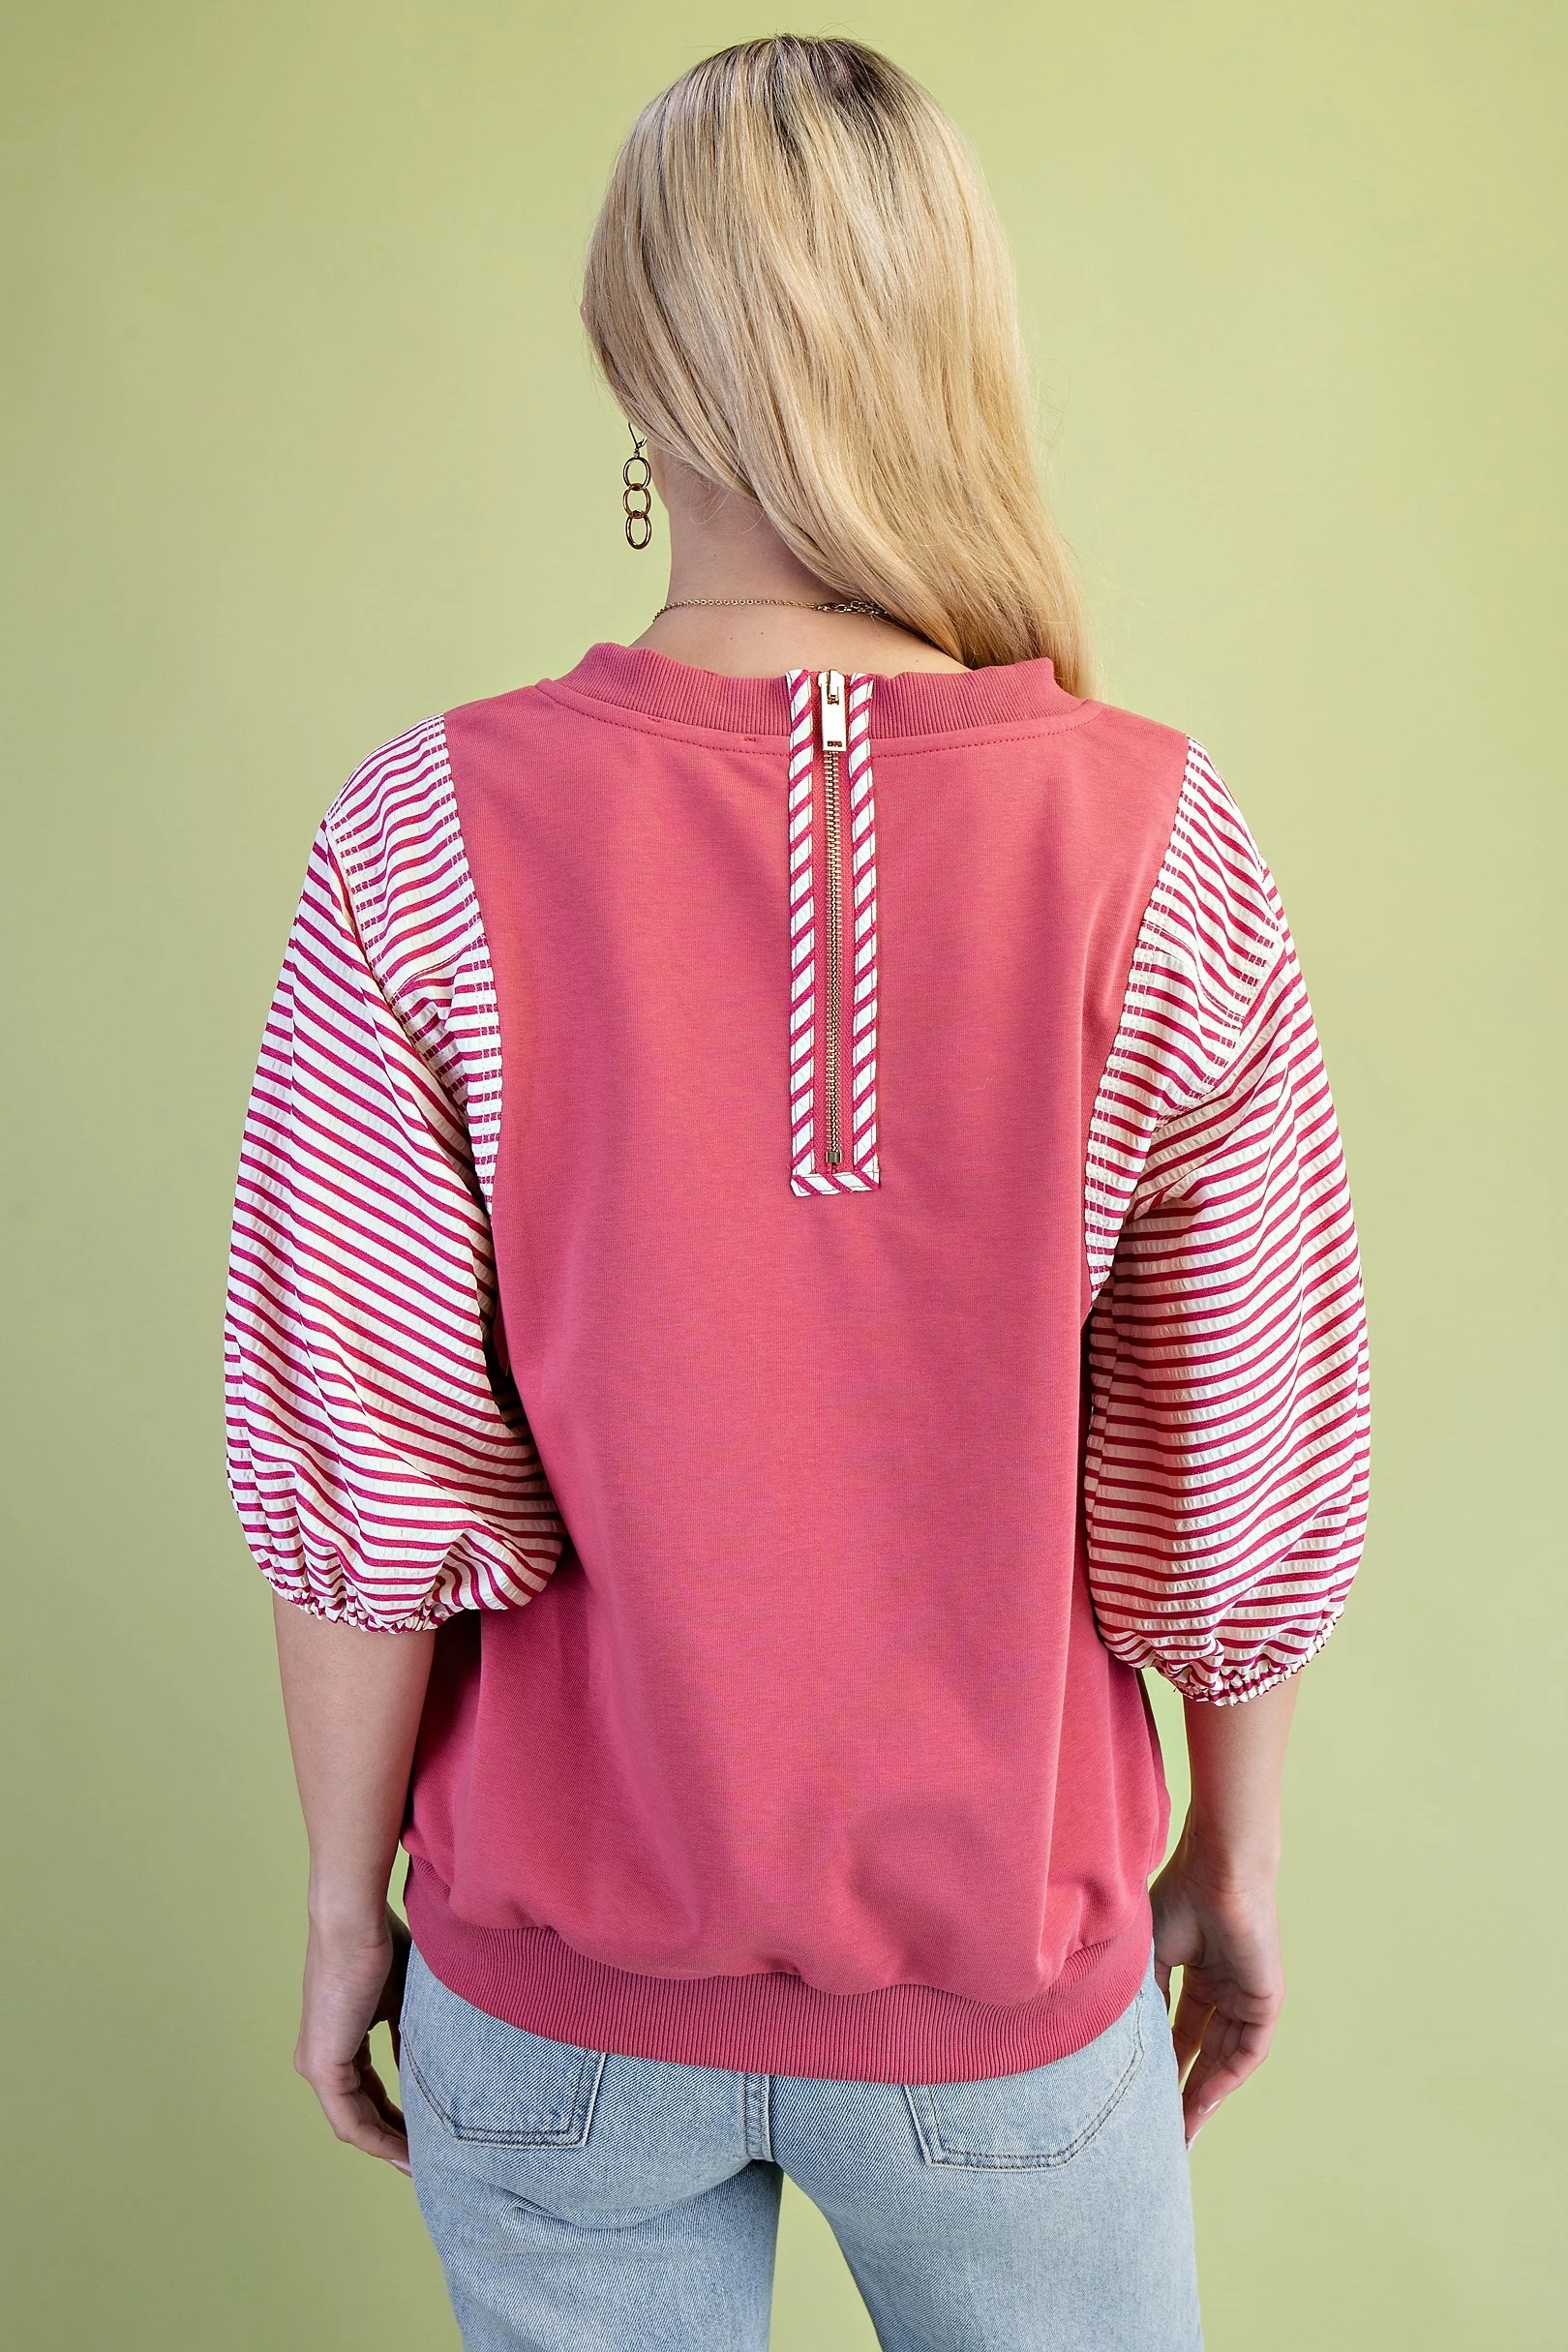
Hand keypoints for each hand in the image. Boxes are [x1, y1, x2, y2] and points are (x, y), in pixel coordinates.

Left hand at [293, 1902, 413, 2172]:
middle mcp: (321, 2057)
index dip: (397, 2113)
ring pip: (355, 2123)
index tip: (428, 2129)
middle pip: (361, 2113)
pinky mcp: (322, 2069)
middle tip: (428, 2160)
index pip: (368, 2088)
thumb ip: (410, 2031)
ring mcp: (318, 2066)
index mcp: (339, 2038)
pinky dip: (378, 2140)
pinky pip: (351, 2121)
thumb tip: (431, 2062)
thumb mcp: (403, 1995)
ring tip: (421, 2164)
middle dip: (395, 2137)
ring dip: (388, 2146)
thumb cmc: (381, 1941)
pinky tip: (404, 2152)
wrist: (354, 1921)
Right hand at [1151, 1831, 1284, 2146]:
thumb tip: (1120, 2044)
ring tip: (1178, 2131)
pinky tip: (1202, 2102)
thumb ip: (1143, 1998)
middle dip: (1182, 2092)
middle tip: (1160, 2132)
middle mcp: (1222, 1988)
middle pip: (1200, 2052)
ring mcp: (1244, 1995)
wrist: (1216, 1869)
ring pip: (1223, 2058)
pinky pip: (1246, 2050)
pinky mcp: (1264, 2000)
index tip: (1141, 2099)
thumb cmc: (1179, 1896)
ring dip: (1202, 2095)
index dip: (1162, 2065)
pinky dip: (1225, 2078)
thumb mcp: (1149, 1957)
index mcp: (1195, 1973)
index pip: (1178, 2031)